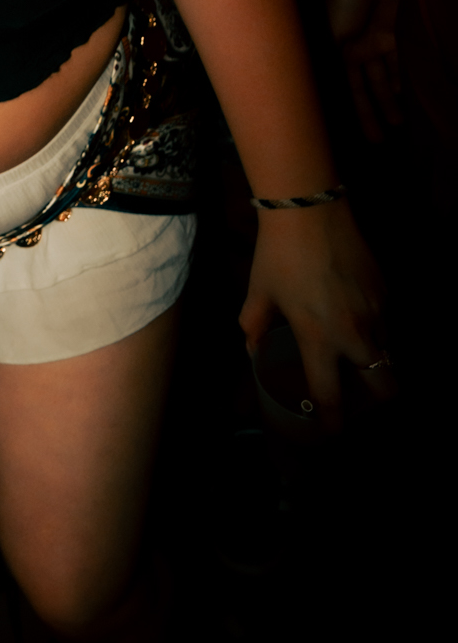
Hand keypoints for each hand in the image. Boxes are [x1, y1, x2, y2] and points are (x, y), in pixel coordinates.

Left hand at [240, 205, 392, 426]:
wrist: (310, 209)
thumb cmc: (277, 255)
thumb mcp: (258, 295)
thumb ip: (255, 330)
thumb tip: (255, 352)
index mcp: (319, 340)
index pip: (330, 397)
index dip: (332, 423)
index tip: (331, 433)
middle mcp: (355, 333)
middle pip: (385, 389)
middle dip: (376, 404)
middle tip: (358, 401)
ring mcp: (378, 312)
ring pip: (388, 355)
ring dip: (374, 365)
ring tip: (354, 361)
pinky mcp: (387, 292)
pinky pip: (387, 324)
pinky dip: (376, 333)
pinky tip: (355, 321)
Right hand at [326, 0, 401, 143]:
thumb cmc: (340, 2)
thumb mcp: (332, 36)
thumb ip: (340, 64)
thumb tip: (340, 93)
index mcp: (330, 51)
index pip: (339, 88)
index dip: (346, 111)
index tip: (349, 136)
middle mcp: (349, 51)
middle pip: (361, 89)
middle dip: (369, 115)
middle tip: (377, 142)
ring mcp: (371, 43)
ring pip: (380, 79)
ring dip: (388, 101)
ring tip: (396, 125)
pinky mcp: (391, 34)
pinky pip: (396, 61)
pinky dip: (399, 78)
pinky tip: (402, 97)